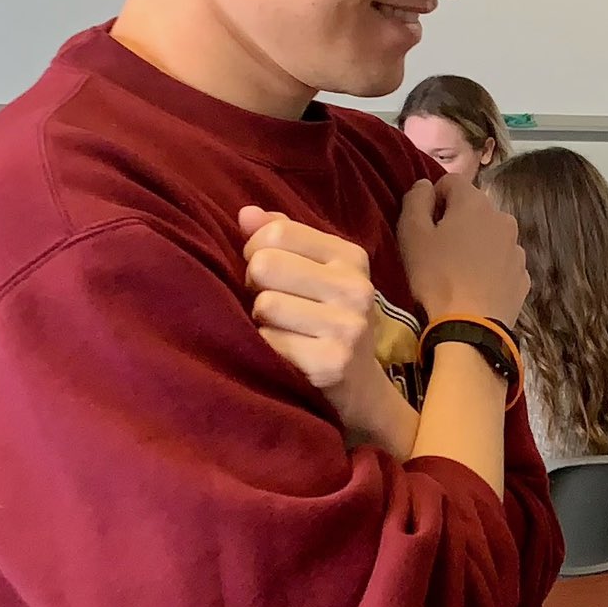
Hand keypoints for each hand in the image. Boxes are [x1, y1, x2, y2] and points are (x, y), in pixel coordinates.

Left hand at [239, 207, 415, 458]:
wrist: (362, 392)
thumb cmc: (327, 323)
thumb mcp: (317, 274)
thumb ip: (283, 238)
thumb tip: (245, 214)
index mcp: (351, 258)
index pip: (278, 232)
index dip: (256, 251)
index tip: (269, 275)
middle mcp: (356, 289)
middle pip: (266, 264)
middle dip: (256, 287)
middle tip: (272, 308)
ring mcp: (347, 327)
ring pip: (265, 305)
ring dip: (261, 323)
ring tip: (282, 333)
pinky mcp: (330, 363)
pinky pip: (268, 342)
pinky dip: (266, 351)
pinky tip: (285, 357)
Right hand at [398, 175, 529, 326]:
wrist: (470, 329)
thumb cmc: (435, 277)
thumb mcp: (411, 234)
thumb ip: (416, 200)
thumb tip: (425, 185)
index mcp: (475, 203)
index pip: (452, 182)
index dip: (434, 198)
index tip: (425, 223)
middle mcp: (503, 219)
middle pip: (474, 208)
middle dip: (457, 220)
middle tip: (440, 249)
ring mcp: (517, 249)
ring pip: (491, 235)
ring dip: (476, 243)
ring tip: (459, 270)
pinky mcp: (523, 275)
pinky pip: (502, 261)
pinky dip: (490, 266)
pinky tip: (476, 286)